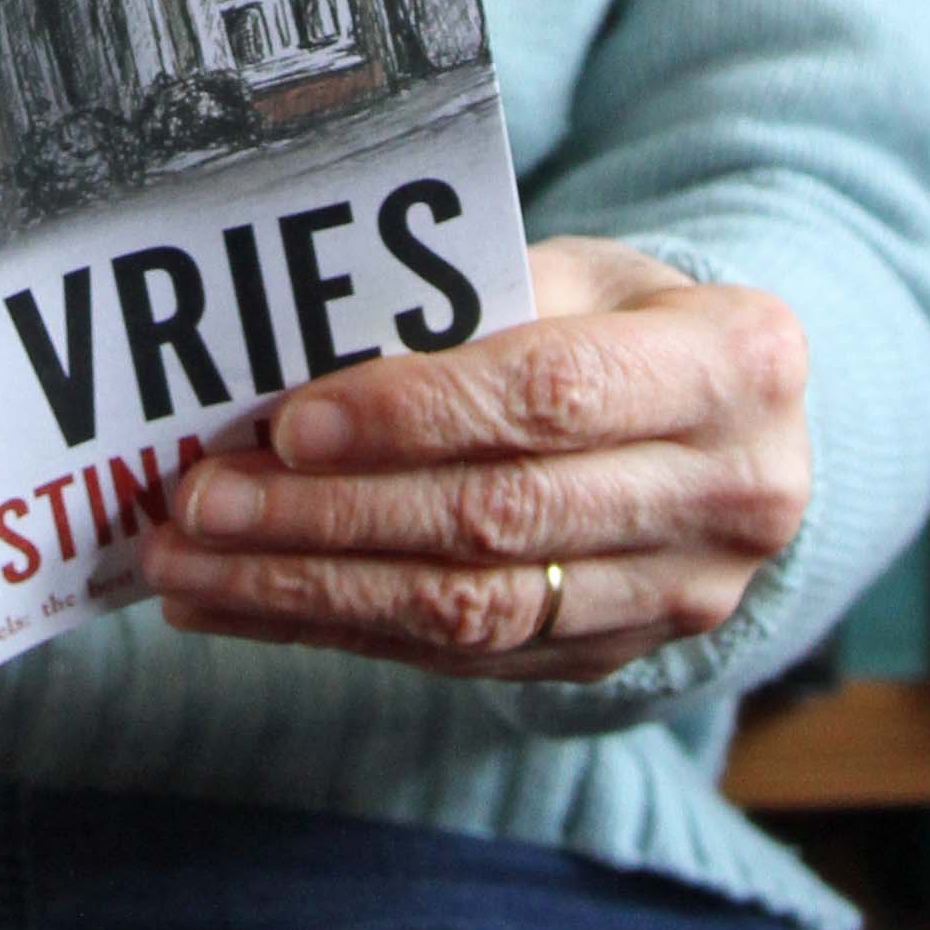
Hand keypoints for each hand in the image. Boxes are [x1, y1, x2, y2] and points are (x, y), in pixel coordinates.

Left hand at [134, 237, 807, 681]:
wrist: (738, 422)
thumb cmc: (629, 319)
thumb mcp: (584, 273)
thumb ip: (471, 309)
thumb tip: (297, 366)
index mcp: (735, 365)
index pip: (552, 394)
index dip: (415, 413)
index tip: (290, 423)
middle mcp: (731, 495)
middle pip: (500, 517)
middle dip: (330, 515)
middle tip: (202, 503)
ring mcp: (679, 595)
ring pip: (473, 609)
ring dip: (310, 591)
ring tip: (190, 569)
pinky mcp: (615, 656)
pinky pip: (462, 656)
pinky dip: (340, 628)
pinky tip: (241, 606)